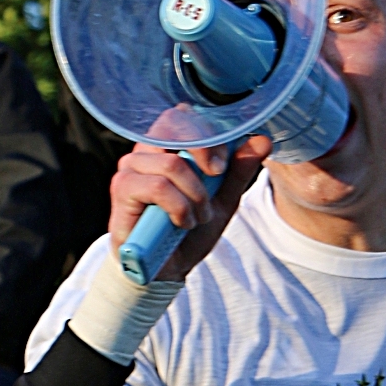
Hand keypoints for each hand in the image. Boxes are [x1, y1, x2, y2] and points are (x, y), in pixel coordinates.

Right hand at [108, 137, 270, 281]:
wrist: (166, 270)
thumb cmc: (187, 232)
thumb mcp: (222, 200)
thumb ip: (239, 170)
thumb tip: (263, 140)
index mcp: (167, 146)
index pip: (182, 115)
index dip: (207, 134)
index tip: (222, 166)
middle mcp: (145, 151)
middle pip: (173, 126)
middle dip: (204, 154)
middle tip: (216, 180)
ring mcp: (130, 167)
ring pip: (172, 165)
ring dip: (195, 196)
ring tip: (198, 217)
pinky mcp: (122, 189)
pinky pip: (159, 186)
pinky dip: (179, 207)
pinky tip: (181, 223)